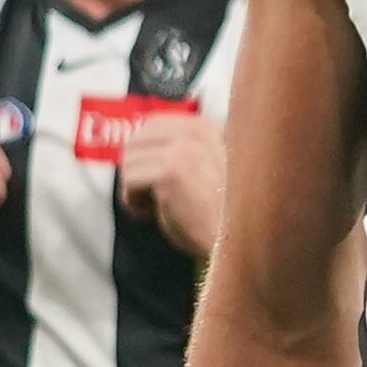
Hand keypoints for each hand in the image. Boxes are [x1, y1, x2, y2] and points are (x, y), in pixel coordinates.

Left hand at [116, 109, 227, 258]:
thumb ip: (184, 153)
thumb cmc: (223, 219)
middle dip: (135, 169)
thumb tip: (143, 151)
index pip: (154, 124)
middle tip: (147, 195)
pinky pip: (130, 180)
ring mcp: (185, 149)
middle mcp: (197, 132)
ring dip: (134, 187)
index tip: (152, 178)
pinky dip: (132, 201)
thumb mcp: (209, 171)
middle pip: (136, 139)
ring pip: (129, 160)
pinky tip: (150, 213)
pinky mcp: (171, 171)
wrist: (236, 242)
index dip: (145, 152)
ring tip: (152, 206)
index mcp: (208, 129)